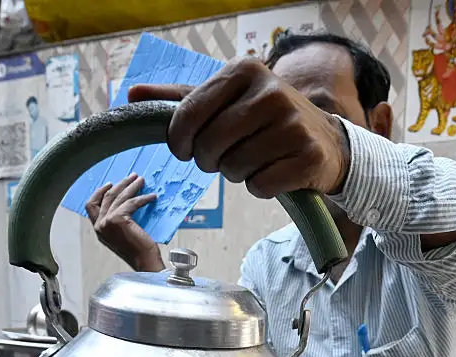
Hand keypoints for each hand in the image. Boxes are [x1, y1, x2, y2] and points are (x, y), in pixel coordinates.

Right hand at [85, 174, 164, 272]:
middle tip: (133, 177)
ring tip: (141, 181)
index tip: (112, 184)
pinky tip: (152, 197)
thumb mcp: (122, 235)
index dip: (100, 192)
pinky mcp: (118, 220)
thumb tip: (126, 203)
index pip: (91, 206)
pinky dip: (143, 198)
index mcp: (99, 230)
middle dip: (120, 184)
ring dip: (131, 186)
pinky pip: (131, 202)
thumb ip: (118, 222)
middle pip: (106, 196)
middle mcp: (99, 226)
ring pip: (117, 196)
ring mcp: (107, 223)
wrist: (144, 263)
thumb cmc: (138, 252)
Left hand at [128, 58, 350, 198]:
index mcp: (244, 70)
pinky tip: (273, 172)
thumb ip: (179, 99)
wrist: (324, 140)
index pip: (188, 115)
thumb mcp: (224, 100)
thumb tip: (132, 93)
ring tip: (253, 160)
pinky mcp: (307, 157)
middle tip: (224, 156)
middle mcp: (271, 92)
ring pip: (234, 169)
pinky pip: (260, 186)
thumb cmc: (262, 121)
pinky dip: (260, 186)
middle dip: (210, 160)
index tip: (186, 148)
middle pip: (209, 146)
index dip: (179, 141)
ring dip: (236, 174)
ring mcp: (293, 124)